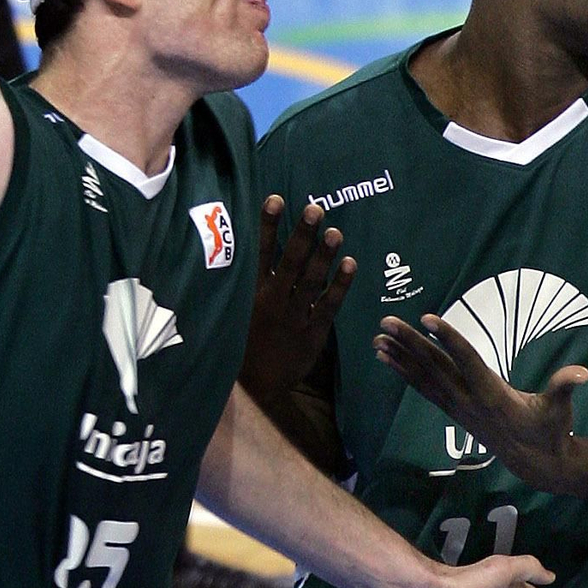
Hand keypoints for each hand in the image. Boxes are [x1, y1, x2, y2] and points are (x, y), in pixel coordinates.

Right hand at [240, 196, 354, 408]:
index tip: (276, 199)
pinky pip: (328, 306)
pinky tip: (350, 264)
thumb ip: (248, 282)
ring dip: (324, 256)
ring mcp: (294, 317)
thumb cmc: (245, 342)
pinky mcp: (313, 333)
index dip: (269, 226)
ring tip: (336, 232)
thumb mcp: (237, 311)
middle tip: (315, 209)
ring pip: (310, 281)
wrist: (256, 388)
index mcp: (252, 293)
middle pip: (290, 262)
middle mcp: (273, 300)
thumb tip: (257, 247)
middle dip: (303, 235)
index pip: (261, 253)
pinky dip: (339, 285)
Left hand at [375, 315, 587, 492]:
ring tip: (377, 338)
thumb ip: (565, 387)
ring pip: (425, 378)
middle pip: (436, 367)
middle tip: (386, 321)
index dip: (448, 339)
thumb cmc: (551, 430)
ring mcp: (459, 407)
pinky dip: (405, 373)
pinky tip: (387, 358)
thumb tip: (582, 373)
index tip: (427, 318)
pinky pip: (424, 389)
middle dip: (410, 344)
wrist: (536, 464)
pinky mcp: (454, 411)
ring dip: (400, 358)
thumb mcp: (560, 410)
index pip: (467, 360)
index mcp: (493, 393)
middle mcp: (470, 400)